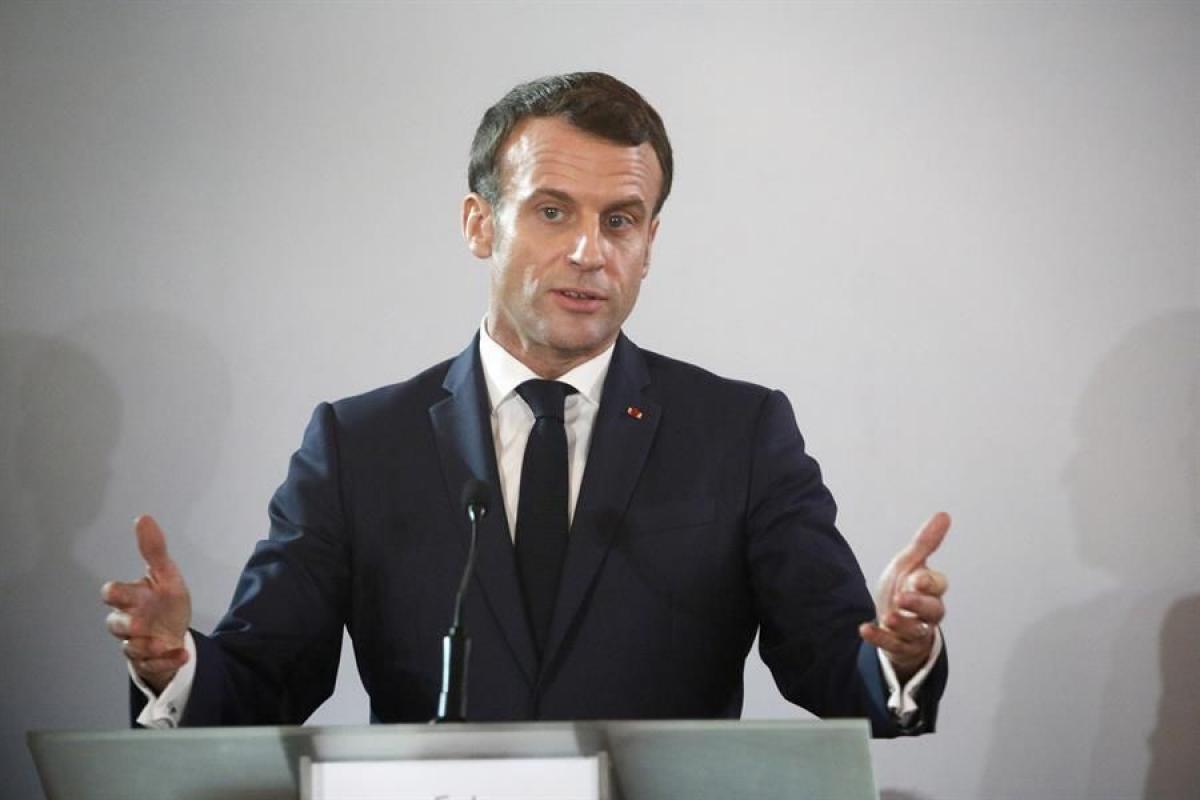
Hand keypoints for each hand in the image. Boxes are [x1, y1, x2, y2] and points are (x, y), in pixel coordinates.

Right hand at [101, 515, 191, 692]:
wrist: (174, 632)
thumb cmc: (164, 601)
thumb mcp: (166, 575)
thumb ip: (154, 550)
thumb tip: (144, 518)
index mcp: (131, 598)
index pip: (112, 594)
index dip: (115, 593)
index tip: (119, 592)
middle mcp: (129, 621)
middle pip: (114, 625)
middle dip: (126, 624)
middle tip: (140, 623)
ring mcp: (136, 643)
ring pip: (131, 648)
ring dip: (148, 646)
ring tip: (165, 642)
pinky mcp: (148, 662)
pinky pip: (152, 665)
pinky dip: (167, 661)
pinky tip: (182, 655)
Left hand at [859, 512, 949, 681]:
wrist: (895, 621)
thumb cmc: (906, 589)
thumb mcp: (911, 563)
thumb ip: (926, 542)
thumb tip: (944, 515)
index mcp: (931, 590)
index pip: (938, 586)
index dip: (929, 582)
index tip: (918, 578)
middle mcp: (928, 612)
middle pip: (932, 610)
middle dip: (918, 604)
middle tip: (902, 598)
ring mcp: (915, 631)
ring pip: (916, 630)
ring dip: (902, 623)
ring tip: (888, 616)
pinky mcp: (899, 646)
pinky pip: (892, 644)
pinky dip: (879, 638)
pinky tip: (864, 629)